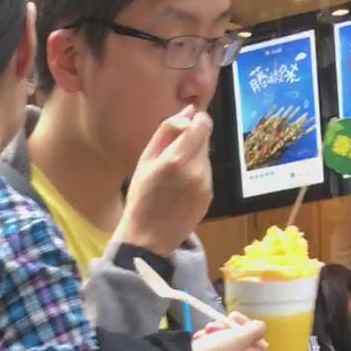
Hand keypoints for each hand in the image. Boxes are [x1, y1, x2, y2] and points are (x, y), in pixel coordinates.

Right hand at [113, 108, 213, 261]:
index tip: (184, 129)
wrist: (147, 240)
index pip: (203, 123)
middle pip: (205, 138)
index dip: (195, 121)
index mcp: (177, 159)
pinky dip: (196, 175)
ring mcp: (205, 184)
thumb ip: (167, 131)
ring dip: (194, 159)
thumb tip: (190, 110)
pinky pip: (206, 174)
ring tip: (175, 178)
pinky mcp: (209, 196)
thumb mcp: (145, 160)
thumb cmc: (140, 198)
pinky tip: (180, 190)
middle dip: (192, 141)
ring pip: (206, 156)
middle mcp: (196, 170)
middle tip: (173, 157)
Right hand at [193, 317, 265, 350]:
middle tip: (214, 324)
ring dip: (213, 335)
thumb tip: (260, 328)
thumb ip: (255, 329)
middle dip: (226, 329)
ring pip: (222, 347)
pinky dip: (204, 345)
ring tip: (202, 333)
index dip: (246, 324)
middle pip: (238, 343)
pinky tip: (197, 341)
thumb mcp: (240, 337)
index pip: (257, 340)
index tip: (232, 315)